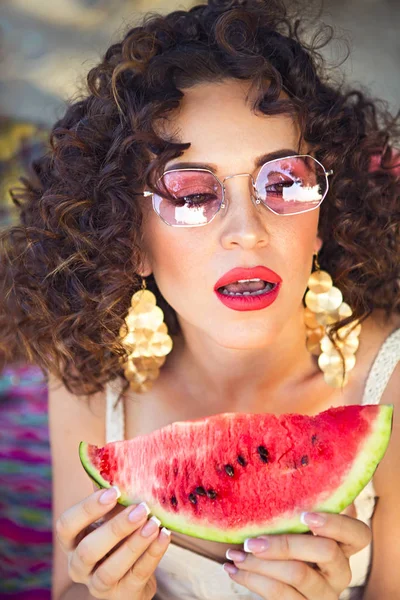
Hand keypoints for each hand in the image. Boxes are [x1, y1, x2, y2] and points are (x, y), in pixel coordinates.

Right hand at [56, 486, 170, 598]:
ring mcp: (99, 585)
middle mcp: (79, 566)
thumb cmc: (118, 536)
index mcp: (72, 541)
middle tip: (141, 508)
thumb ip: (108, 491)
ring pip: (111, 569)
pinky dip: (152, 555)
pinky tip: (165, 536)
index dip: (87, 508)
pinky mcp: (123, 595)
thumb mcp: (110, 514)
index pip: (66, 525)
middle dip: (115, 528)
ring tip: (154, 523)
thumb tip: (110, 453)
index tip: (114, 491)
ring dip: (134, 544)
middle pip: (89, 550)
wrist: (131, 578)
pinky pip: (137, 576)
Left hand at [223, 512, 371, 598]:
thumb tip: (283, 465)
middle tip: (252, 540)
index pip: (358, 534)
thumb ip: (297, 505)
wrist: (270, 582)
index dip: (336, 523)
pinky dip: (251, 579)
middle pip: (326, 552)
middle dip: (287, 543)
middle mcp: (340, 571)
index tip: (303, 514)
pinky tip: (231, 568)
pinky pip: (280, 595)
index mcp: (343, 545)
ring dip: (260, 563)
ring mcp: (324, 593)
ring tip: (235, 553)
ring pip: (298, 575)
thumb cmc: (282, 539)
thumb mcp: (291, 524)